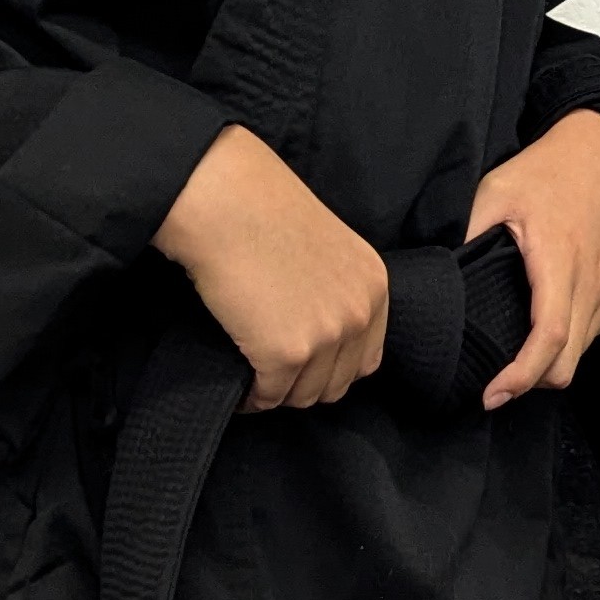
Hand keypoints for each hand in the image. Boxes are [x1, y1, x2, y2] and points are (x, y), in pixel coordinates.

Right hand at [155, 123, 388, 413]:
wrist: (225, 201)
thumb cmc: (263, 211)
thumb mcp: (327, 247)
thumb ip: (336, 289)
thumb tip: (318, 330)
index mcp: (374, 285)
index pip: (366, 358)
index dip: (332, 367)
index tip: (305, 365)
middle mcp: (360, 313)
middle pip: (336, 384)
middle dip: (303, 383)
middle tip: (272, 373)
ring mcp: (326, 336)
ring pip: (303, 396)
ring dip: (277, 391)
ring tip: (253, 376)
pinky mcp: (285, 354)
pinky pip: (268, 397)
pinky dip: (251, 398)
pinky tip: (238, 385)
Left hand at [464, 109, 599, 410]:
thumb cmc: (552, 170)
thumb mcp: (495, 191)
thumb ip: (467, 236)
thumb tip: (438, 281)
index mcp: (561, 258)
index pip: (549, 337)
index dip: (520, 376)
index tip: (491, 396)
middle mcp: (596, 281)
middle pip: (565, 363)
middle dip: (529, 380)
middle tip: (495, 375)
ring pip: (580, 353)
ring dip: (550, 358)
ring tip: (521, 335)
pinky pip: (595, 335)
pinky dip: (571, 338)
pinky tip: (551, 311)